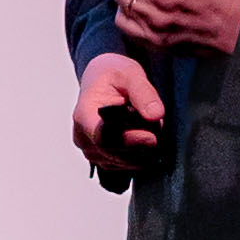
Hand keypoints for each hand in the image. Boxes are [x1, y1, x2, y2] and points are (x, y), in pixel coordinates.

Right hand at [75, 53, 167, 179]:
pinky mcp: (103, 159)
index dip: (130, 142)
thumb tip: (156, 115)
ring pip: (126, 163)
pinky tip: (142, 136)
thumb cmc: (112, 75)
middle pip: (118, 155)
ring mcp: (92, 152)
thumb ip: (144, 93)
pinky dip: (140, 154)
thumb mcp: (130, 74)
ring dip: (143, 149)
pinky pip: (127, 165)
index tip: (152, 137)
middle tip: (156, 123)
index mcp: (84, 115)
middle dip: (143, 143)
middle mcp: (83, 138)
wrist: (102, 80)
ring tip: (146, 125)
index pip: (105, 139)